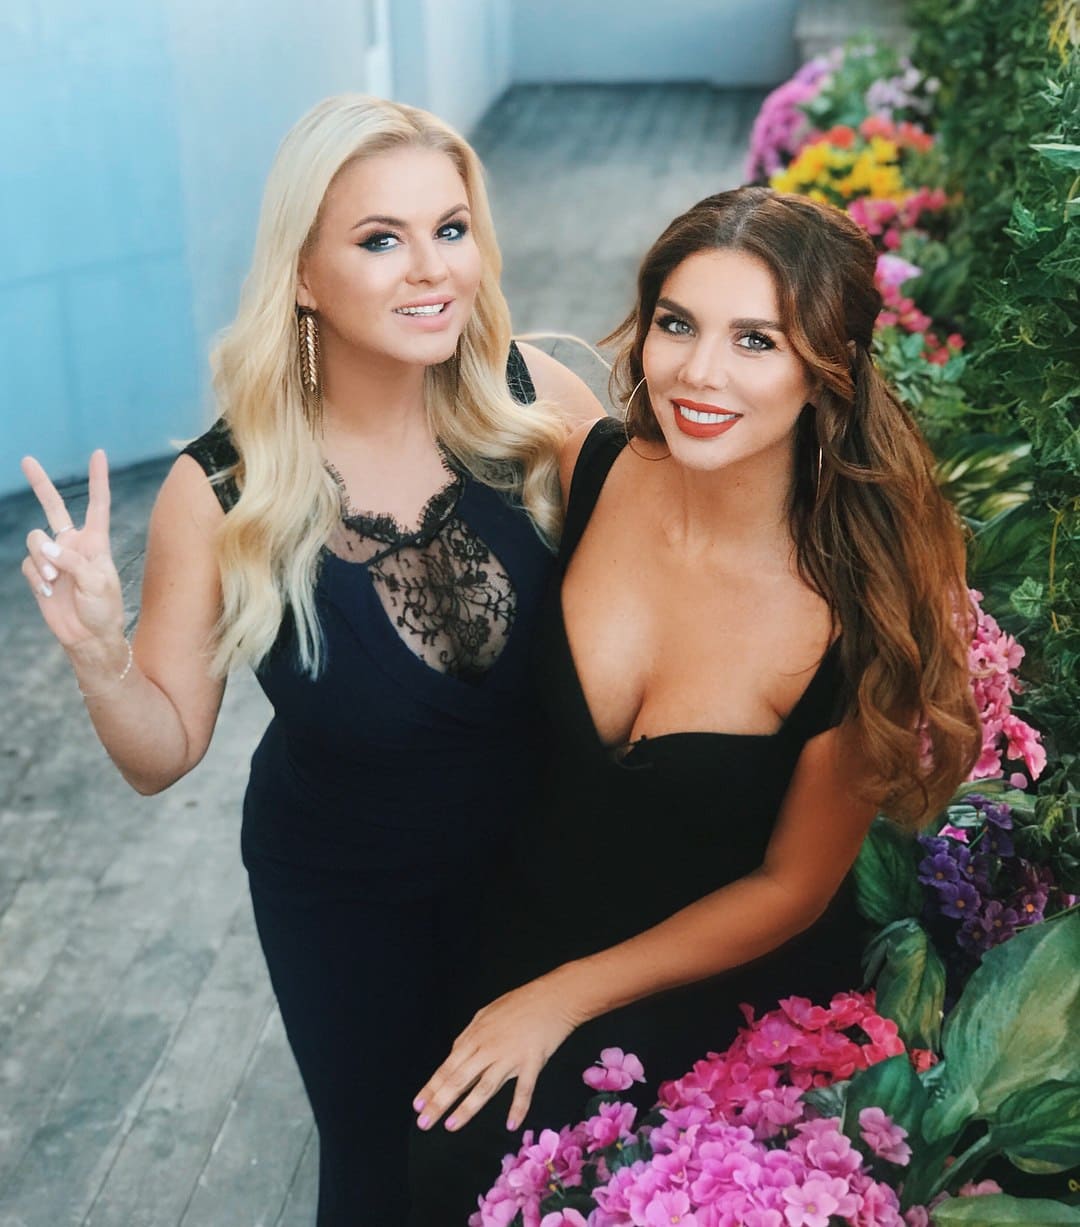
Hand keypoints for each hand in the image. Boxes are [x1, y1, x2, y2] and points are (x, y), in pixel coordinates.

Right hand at [20, 451, 124, 649]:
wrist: (88, 636)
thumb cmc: (103, 609)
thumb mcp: (97, 584)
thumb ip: (73, 562)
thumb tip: (47, 547)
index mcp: (96, 541)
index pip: (97, 504)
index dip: (98, 479)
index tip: (98, 454)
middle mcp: (73, 544)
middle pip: (54, 507)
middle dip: (40, 484)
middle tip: (26, 459)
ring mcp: (54, 557)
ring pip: (34, 539)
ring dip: (40, 558)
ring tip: (53, 578)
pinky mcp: (39, 573)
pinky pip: (27, 563)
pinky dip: (34, 575)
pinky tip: (47, 589)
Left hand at [413, 973, 581, 1133]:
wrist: (552, 997)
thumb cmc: (519, 1003)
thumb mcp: (486, 1013)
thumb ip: (470, 1035)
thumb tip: (455, 1053)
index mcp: (476, 1036)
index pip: (448, 1067)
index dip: (432, 1087)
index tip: (418, 1105)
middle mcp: (488, 1048)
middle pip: (459, 1079)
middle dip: (439, 1102)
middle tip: (424, 1123)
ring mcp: (510, 1057)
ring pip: (484, 1087)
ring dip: (467, 1108)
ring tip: (451, 1125)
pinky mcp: (532, 1062)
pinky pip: (524, 1089)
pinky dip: (518, 1107)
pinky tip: (511, 1124)